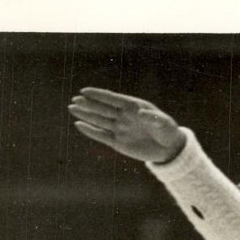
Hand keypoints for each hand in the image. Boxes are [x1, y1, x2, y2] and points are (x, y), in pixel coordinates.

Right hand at [68, 87, 185, 164]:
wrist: (168, 148)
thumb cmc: (167, 131)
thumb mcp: (164, 124)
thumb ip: (154, 119)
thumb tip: (142, 114)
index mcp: (132, 106)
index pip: (112, 99)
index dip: (98, 95)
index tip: (84, 91)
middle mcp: (123, 116)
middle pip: (102, 109)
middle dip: (88, 104)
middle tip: (74, 100)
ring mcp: (119, 129)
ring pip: (99, 121)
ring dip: (85, 114)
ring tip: (72, 108)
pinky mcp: (118, 143)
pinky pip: (102, 136)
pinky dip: (91, 131)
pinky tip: (79, 125)